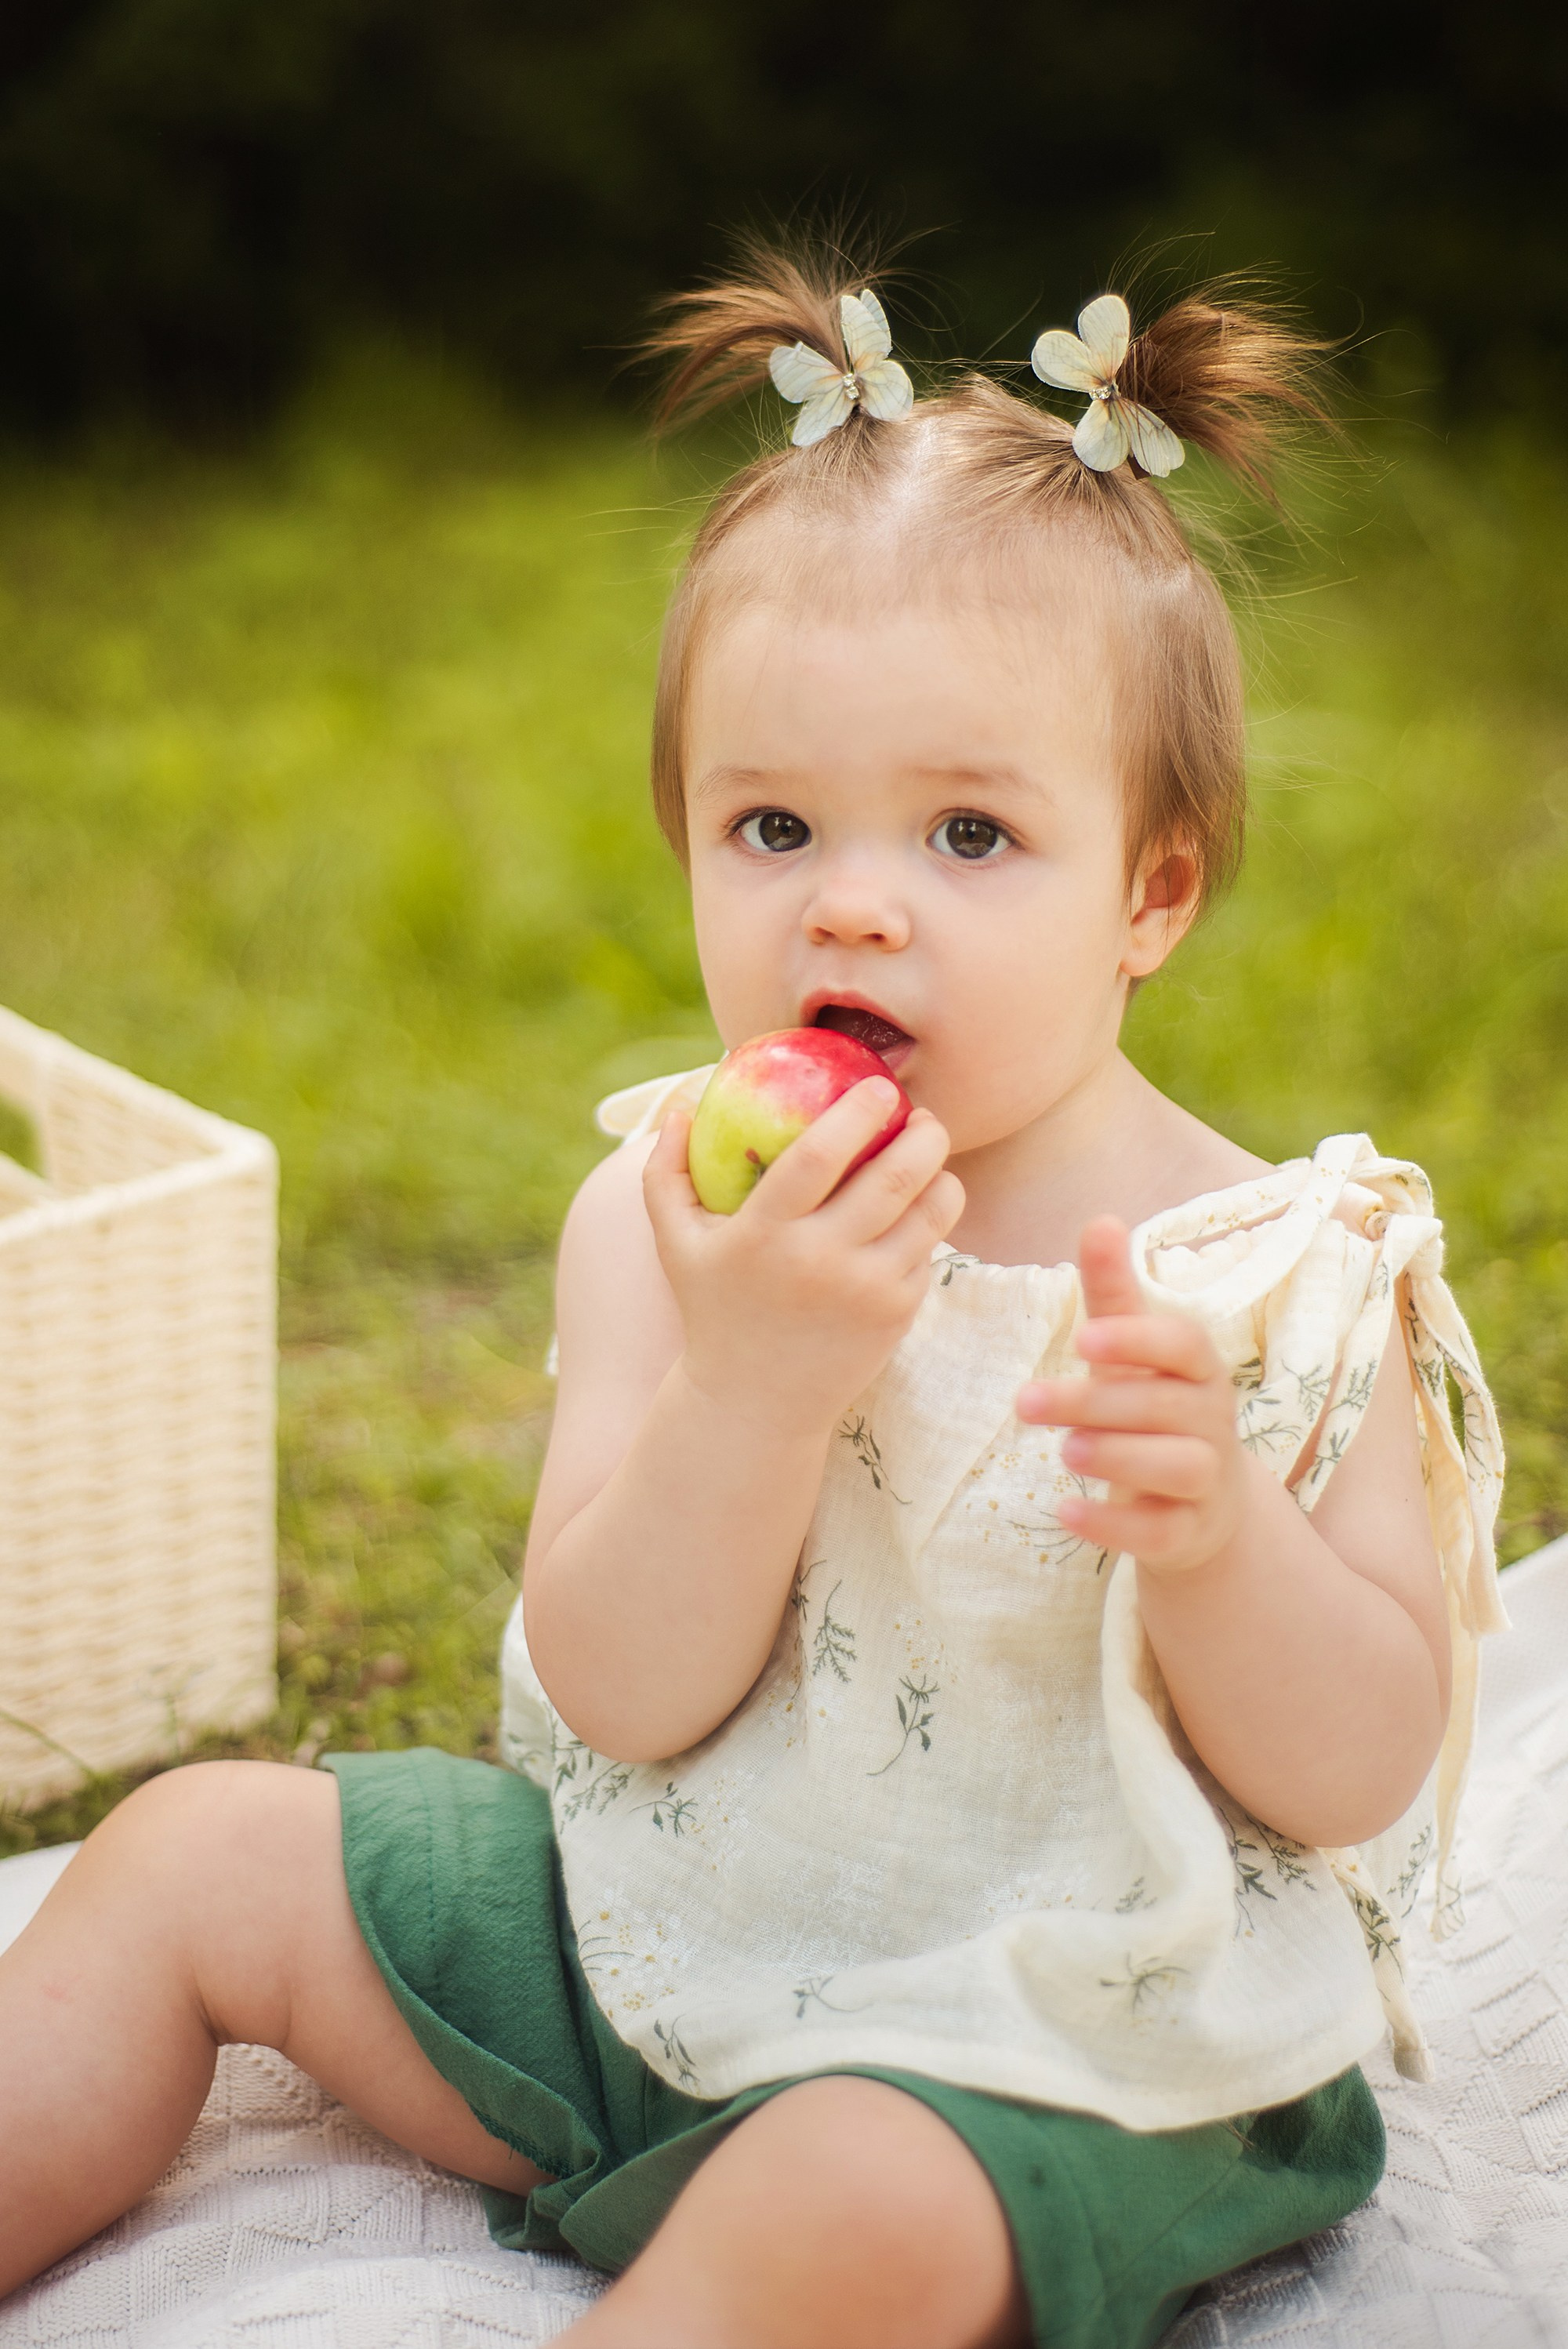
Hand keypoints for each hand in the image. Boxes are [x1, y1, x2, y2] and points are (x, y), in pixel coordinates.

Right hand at [643, 1079, 964, 1438]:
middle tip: (923, 1114)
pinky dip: (930, 1221)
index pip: (821, 1154)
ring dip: (941, 1172)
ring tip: (930, 1156)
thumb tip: (681, 1104)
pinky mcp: (897, 1313)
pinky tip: (914, 1211)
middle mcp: (820, 1261)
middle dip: (925, 1130)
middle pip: (896, 1174)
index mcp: (764, 1233)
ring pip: (932, 1210)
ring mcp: (865, 1290)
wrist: (754, 1403)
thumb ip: (665, 1171)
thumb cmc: (715, 1310)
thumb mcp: (676, 1244)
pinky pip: (930, 1248)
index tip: (880, 1087)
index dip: (859, 1111)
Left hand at [1015, 1217, 1246, 1574]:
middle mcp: (1213, 1421)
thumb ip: (1114, 1294)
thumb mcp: (1132, 1353)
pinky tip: (1065, 1511)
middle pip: (1166, 1407)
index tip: (1081, 1339)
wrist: (1202, 1504)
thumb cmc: (1154, 1409)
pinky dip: (1115, 1524)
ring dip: (1118, 1456)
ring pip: (1178, 1466)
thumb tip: (1102, 1219)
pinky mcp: (1188, 1532)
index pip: (1185, 1344)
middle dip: (1096, 1403)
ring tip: (1063, 1451)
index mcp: (1198, 1369)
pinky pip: (1161, 1531)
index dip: (1137, 1340)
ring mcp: (1207, 1480)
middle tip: (1026, 1402)